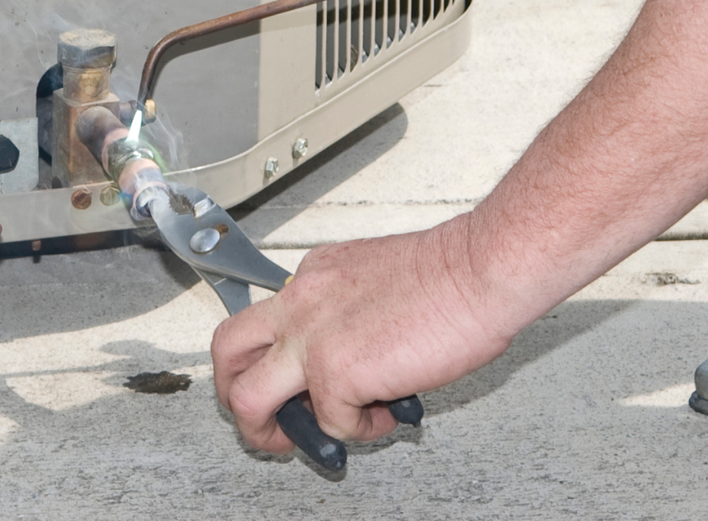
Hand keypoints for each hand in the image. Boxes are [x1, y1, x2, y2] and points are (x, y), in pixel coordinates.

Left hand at [212, 215, 509, 451]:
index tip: (294, 379)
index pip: (265, 319)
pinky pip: (331, 424)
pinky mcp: (334, 373)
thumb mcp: (373, 281)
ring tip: (306, 437)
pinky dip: (360, 431)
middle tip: (263, 418)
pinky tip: (386, 412)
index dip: (275, 358)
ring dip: (268, 432)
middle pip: (227, 349)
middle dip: (232, 393)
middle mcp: (302, 300)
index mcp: (314, 275)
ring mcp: (311, 337)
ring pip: (246, 398)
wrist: (480, 271)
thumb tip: (349, 359)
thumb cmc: (450, 276)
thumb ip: (345, 313)